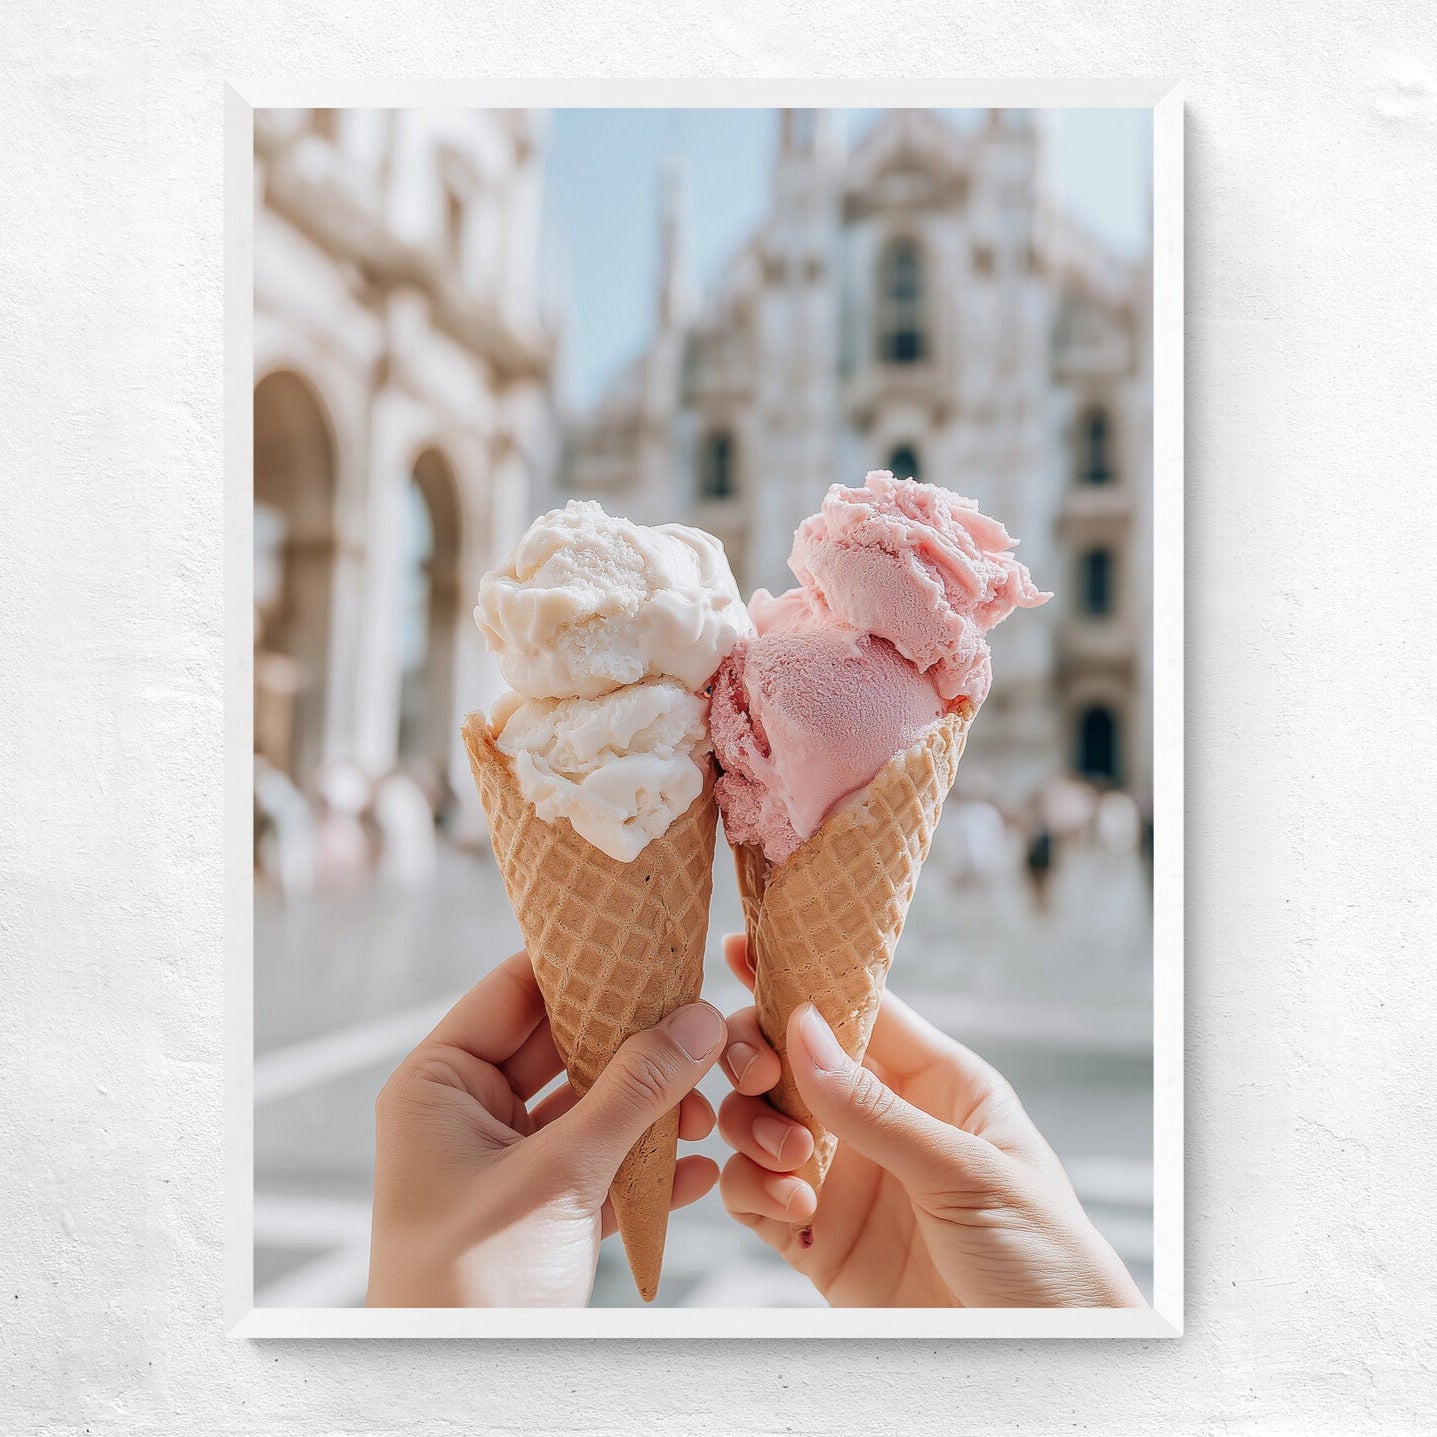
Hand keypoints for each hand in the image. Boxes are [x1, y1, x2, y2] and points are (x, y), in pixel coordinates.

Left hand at [368, 949, 725, 1306]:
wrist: (464, 1405)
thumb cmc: (473, 1289)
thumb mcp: (557, 1177)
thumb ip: (632, 1093)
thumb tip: (698, 1019)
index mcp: (439, 1084)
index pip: (517, 991)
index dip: (586, 964)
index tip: (655, 942)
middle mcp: (469, 1112)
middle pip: (565, 1045)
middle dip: (638, 1042)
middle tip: (702, 1024)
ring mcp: (509, 1161)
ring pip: (594, 1105)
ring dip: (654, 1107)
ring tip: (710, 1110)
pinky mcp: (544, 1209)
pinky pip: (605, 1163)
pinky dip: (650, 1164)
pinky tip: (700, 1167)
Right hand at [716, 935, 1144, 1307]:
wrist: (1044, 1363)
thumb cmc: (1042, 1256)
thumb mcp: (969, 1171)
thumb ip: (876, 1107)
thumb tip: (801, 1027)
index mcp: (937, 1081)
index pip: (860, 1008)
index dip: (803, 975)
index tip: (744, 948)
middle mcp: (883, 1119)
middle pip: (794, 1059)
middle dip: (760, 1056)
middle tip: (754, 1073)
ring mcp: (847, 1178)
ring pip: (762, 1122)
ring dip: (755, 1128)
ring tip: (790, 1159)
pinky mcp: (817, 1239)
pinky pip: (755, 1195)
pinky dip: (753, 1192)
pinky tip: (791, 1208)